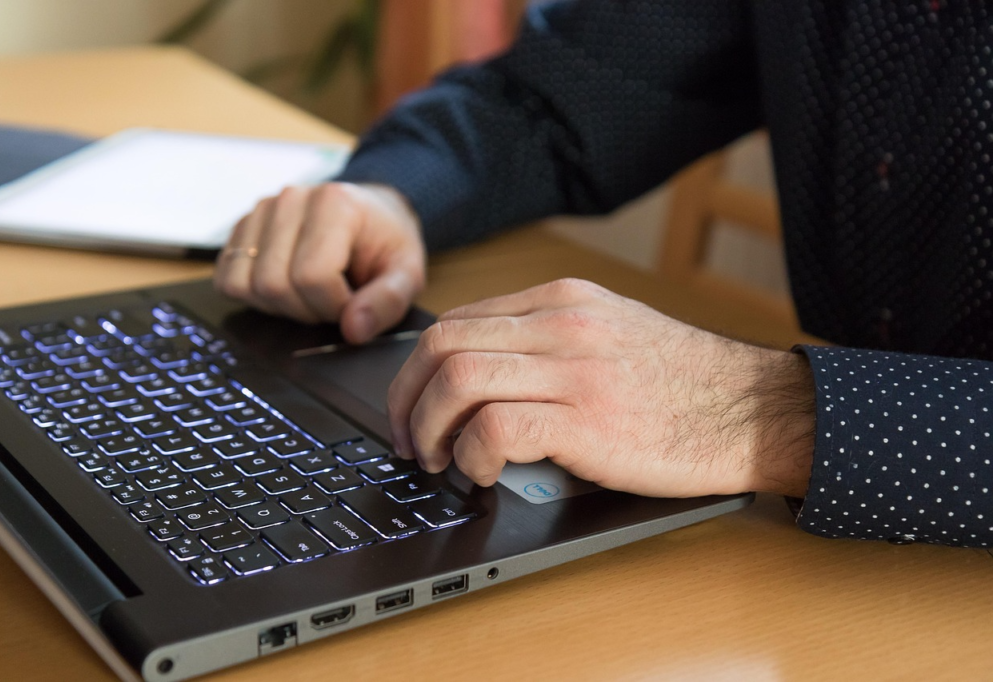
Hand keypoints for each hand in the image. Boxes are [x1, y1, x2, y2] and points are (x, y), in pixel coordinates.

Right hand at [214, 182, 425, 343]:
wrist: (372, 214)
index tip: (353, 303)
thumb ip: (388, 302)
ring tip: (312, 293)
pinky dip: (254, 296)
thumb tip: (353, 330)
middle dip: (307, 310)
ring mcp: (261, 211)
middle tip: (333, 300)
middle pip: (275, 284)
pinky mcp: (241, 228)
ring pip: (248, 285)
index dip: (333, 307)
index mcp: (334, 204)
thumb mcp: (407, 273)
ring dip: (281, 306)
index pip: (312, 277)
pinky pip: (228, 279)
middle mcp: (290, 200)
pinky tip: (286, 287)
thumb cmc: (386, 244)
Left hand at [388, 279, 815, 497]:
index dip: (417, 370)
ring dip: (430, 428)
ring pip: (458, 379)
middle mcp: (562, 323)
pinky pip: (496, 427)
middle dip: (407, 399)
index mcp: (563, 301)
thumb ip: (549, 341)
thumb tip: (483, 378)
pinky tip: (484, 473)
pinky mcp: (589, 418)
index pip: (457, 321)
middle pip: (443, 344)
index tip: (412, 407)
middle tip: (410, 441)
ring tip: (440, 461)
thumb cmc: (684, 383)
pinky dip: (473, 454)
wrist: (755, 409)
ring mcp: (575, 367)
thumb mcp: (612, 333)